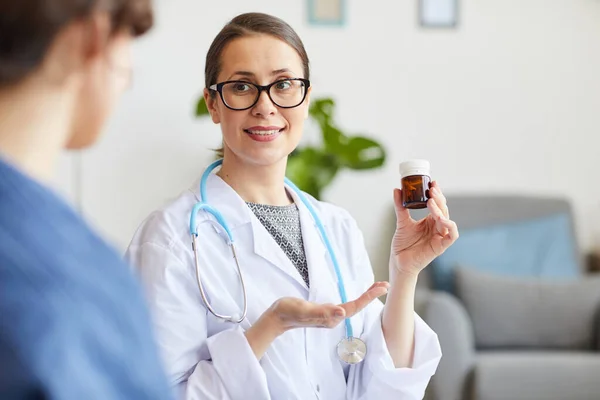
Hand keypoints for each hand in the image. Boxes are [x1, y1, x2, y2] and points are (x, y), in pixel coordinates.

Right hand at [267, 281, 389, 332]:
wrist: (276, 318)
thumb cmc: (288, 312)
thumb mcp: (304, 310)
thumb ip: (322, 313)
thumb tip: (342, 312)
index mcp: (330, 318)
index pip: (353, 307)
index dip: (368, 298)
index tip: (380, 288)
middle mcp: (332, 319)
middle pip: (356, 307)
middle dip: (371, 296)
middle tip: (385, 285)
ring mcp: (329, 316)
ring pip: (352, 306)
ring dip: (365, 297)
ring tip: (376, 287)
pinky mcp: (325, 313)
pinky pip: (345, 305)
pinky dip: (355, 299)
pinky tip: (358, 297)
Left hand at [391, 181, 458, 275]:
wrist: (398, 262)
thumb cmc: (402, 244)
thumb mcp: (402, 221)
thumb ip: (400, 206)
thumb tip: (397, 190)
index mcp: (430, 220)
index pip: (437, 204)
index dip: (437, 193)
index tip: (432, 182)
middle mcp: (437, 227)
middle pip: (443, 209)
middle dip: (438, 198)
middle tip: (431, 188)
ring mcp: (440, 236)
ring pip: (447, 219)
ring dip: (440, 209)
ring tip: (431, 201)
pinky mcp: (441, 246)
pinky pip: (452, 235)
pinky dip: (449, 226)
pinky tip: (441, 218)